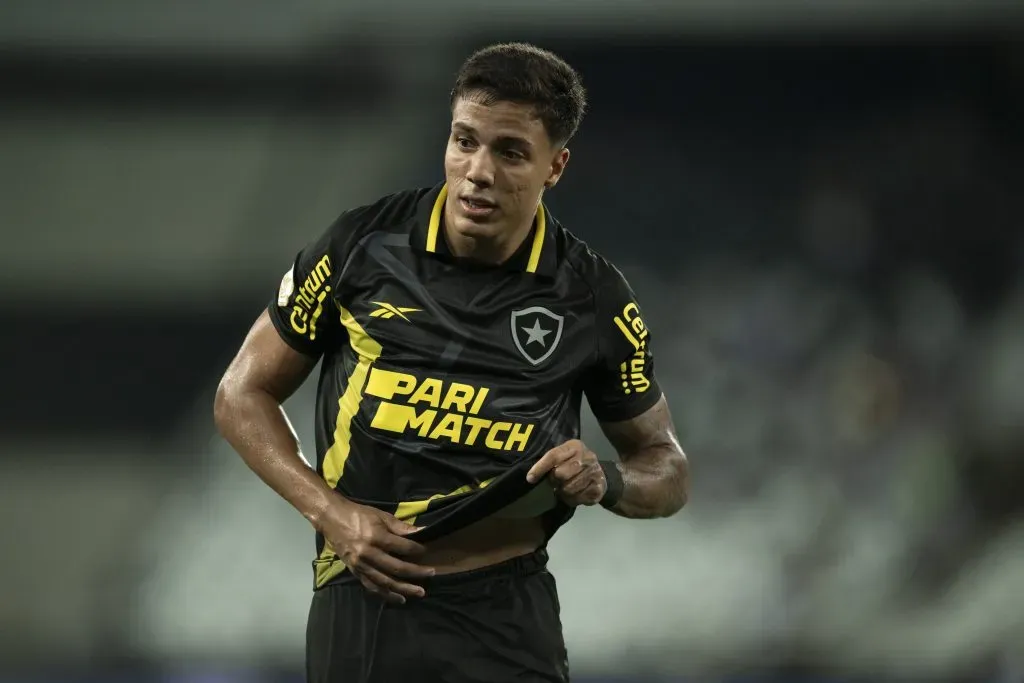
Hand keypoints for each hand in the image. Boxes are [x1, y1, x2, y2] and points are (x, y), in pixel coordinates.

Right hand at [320, 499, 434, 603]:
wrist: (332, 519)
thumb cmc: (358, 514)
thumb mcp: (380, 515)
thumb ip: (400, 526)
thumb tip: (420, 532)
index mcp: (375, 537)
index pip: (402, 547)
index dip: (417, 550)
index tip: (427, 551)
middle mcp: (368, 554)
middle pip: (396, 568)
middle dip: (416, 572)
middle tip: (431, 574)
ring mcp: (360, 565)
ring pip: (385, 581)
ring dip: (404, 588)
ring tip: (419, 592)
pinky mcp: (355, 571)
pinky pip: (372, 586)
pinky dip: (386, 593)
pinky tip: (398, 598)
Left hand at [526, 439, 606, 506]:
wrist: (599, 474)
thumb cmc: (574, 463)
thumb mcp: (564, 456)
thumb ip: (551, 461)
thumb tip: (532, 476)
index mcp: (575, 446)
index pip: (554, 455)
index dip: (540, 467)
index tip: (530, 478)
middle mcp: (587, 457)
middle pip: (560, 473)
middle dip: (554, 481)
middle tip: (555, 482)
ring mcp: (595, 472)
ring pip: (568, 489)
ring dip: (563, 492)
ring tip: (565, 489)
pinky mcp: (598, 488)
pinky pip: (577, 498)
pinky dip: (572, 499)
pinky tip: (574, 494)